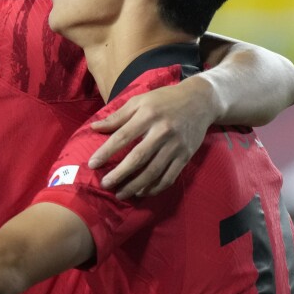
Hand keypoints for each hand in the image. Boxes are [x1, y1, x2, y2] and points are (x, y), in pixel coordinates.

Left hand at [89, 77, 215, 199]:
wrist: (201, 100)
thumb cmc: (164, 100)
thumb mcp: (139, 101)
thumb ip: (117, 116)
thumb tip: (94, 127)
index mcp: (148, 115)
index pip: (123, 137)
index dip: (106, 152)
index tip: (92, 164)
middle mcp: (163, 131)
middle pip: (138, 157)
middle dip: (120, 174)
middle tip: (105, 184)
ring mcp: (176, 145)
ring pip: (154, 171)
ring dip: (136, 185)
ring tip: (120, 194)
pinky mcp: (186, 155)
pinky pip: (170, 176)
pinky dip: (156, 187)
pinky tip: (142, 192)